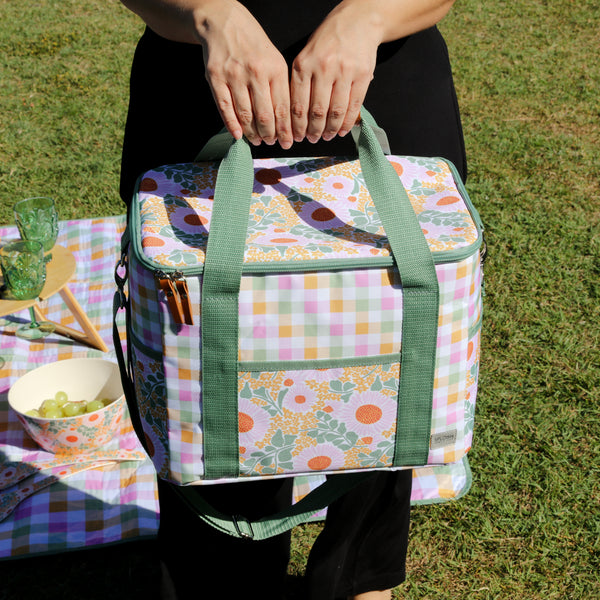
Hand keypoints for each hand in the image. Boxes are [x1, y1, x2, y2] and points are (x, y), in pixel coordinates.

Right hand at [200, 1, 292, 147]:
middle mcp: (256, 72)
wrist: (223, 22)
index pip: (283, 108)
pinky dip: (232, 125)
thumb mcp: (275, 59)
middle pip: (265, 115)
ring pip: (245, 114)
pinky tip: (238, 135)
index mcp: (275, 69)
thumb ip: (280, 87)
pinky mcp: (216, 77)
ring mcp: (234, 75)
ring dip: (252, 133)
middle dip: (270, 135)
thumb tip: (285, 121)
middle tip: (271, 143)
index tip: (287, 142)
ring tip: (257, 140)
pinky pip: (225, 107)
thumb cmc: (253, 45)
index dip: (285, 130)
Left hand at [289, 2, 382, 142]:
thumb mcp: (306, 55)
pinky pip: (354, 105)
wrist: (358, 21)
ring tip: (327, 136)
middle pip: (317, 112)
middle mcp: (324, 68)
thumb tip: (296, 117)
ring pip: (336, 111)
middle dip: (314, 131)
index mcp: (304, 65)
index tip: (297, 137)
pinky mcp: (363, 75)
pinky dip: (347, 122)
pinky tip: (342, 129)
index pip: (298, 105)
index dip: (297, 127)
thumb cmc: (328, 41)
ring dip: (331, 129)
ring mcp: (345, 71)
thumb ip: (301, 82)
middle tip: (313, 139)